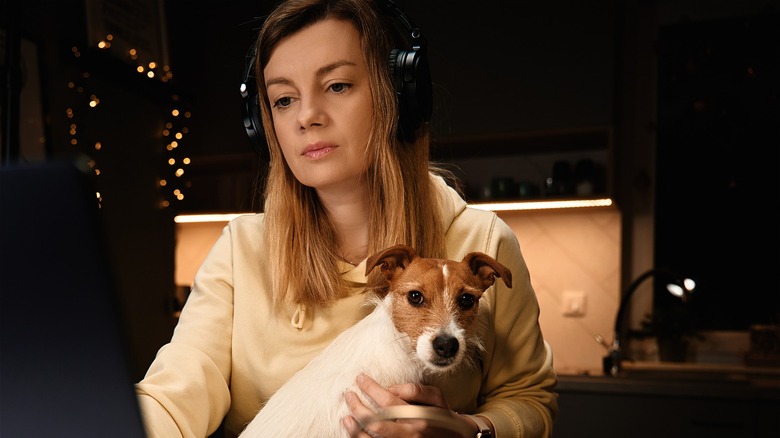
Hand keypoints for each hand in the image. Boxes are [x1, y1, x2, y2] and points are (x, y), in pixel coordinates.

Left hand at [342, 373, 475, 437]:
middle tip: (348, 394)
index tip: (360, 378)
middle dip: (357, 406)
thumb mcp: (436, 397)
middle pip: (375, 421)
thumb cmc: (442, 415)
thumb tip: (391, 387)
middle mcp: (409, 433)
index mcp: (418, 416)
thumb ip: (415, 390)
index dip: (371, 388)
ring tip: (346, 416)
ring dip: (354, 427)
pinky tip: (352, 429)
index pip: (388, 400)